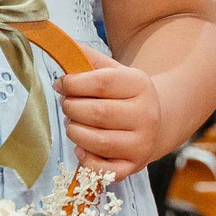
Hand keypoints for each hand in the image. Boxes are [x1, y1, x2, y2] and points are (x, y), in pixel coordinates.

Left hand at [55, 46, 166, 171]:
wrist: (156, 122)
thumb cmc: (124, 95)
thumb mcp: (113, 71)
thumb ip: (87, 59)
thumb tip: (59, 46)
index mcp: (141, 85)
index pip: (101, 83)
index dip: (73, 83)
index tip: (61, 84)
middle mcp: (146, 115)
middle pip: (96, 113)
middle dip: (71, 108)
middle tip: (67, 105)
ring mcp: (141, 144)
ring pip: (95, 141)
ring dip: (74, 131)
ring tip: (74, 123)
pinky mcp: (133, 167)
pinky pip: (100, 169)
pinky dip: (84, 158)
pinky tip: (83, 146)